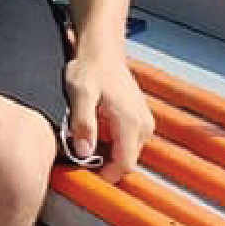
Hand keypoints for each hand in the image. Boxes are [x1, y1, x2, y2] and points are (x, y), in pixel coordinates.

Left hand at [62, 46, 153, 181]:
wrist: (102, 51)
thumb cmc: (91, 69)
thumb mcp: (80, 94)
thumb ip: (83, 124)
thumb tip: (84, 152)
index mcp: (130, 122)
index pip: (125, 164)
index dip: (106, 174)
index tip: (86, 172)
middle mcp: (143, 125)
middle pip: (126, 160)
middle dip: (104, 162)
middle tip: (80, 150)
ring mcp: (144, 123)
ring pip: (127, 152)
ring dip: (107, 151)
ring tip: (86, 135)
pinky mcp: (140, 120)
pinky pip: (127, 142)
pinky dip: (111, 141)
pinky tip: (96, 127)